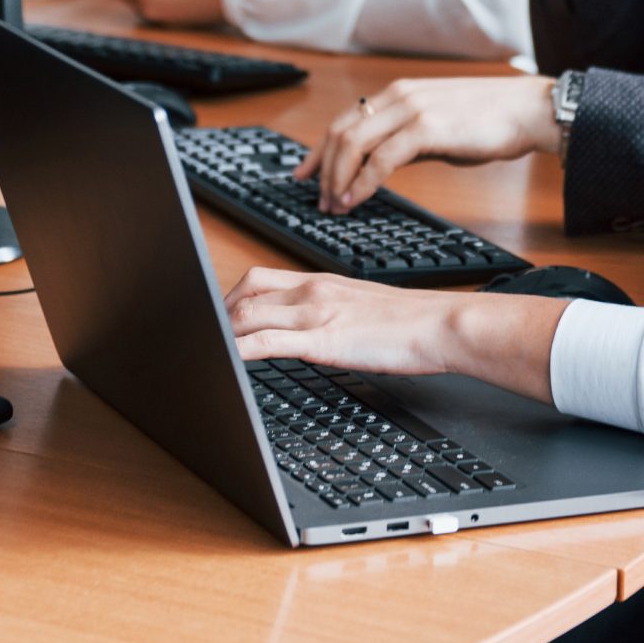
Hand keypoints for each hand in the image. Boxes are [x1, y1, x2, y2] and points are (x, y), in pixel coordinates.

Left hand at [225, 267, 564, 402]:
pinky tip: (225, 362)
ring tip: (202, 351)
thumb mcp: (361, 307)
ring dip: (220, 333)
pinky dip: (238, 350)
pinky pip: (267, 342)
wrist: (441, 323)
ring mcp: (315, 312)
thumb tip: (311, 329)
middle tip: (202, 336)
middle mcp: (311, 290)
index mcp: (320, 282)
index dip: (229, 299)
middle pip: (245, 293)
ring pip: (248, 315)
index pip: (259, 279)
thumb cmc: (410, 322)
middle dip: (217, 315)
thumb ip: (331, 311)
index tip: (215, 318)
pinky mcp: (322, 338)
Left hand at [299, 76, 554, 212]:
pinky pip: (381, 160)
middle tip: (317, 199)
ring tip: (334, 205)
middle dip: (323, 169)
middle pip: (340, 131)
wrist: (527, 109)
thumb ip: (407, 137)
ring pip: (353, 143)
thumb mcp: (438, 124)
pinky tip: (356, 199)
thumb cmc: (490, 120)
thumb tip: (382, 163)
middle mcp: (398, 96)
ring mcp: (411, 109)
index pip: (343, 120)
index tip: (305, 174)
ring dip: (337, 178)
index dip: (319, 150)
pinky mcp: (427, 128)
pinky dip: (361, 183)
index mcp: (398, 93)